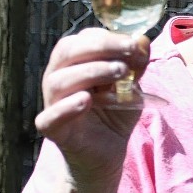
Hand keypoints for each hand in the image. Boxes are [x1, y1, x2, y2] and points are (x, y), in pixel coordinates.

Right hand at [34, 28, 150, 171]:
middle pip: (68, 52)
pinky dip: (67, 107)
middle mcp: (58, 78)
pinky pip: (50, 116)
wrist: (107, 155)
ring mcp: (52, 103)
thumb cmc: (114, 114)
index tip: (136, 45)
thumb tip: (142, 39)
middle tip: (129, 50)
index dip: (110, 38)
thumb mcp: (131, 87)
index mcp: (74, 63)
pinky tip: (86, 100)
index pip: (84, 39)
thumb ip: (135, 65)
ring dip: (92, 71)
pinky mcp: (52, 129)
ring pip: (60, 80)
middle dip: (101, 47)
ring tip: (120, 72)